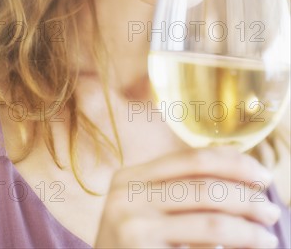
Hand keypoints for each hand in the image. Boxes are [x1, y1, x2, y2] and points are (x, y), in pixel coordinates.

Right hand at [94, 147, 279, 248]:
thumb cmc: (129, 244)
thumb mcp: (142, 207)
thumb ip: (175, 189)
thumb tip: (240, 181)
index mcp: (130, 176)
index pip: (192, 159)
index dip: (233, 163)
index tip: (262, 174)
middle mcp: (128, 197)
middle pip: (205, 187)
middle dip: (247, 198)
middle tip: (271, 210)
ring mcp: (134, 229)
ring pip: (211, 223)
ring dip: (248, 229)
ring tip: (267, 236)